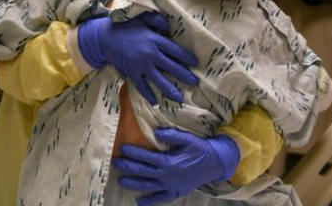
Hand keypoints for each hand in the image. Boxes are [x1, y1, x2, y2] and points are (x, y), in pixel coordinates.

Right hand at [78, 13, 197, 102]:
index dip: (186, 58)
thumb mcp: (142, 19)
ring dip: (170, 90)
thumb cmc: (124, 26)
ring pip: (159, 80)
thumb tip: (170, 27)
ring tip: (180, 98)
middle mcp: (151, 54)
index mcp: (155, 40)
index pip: (175, 51)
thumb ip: (156, 21)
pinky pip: (142, 86)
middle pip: (171, 67)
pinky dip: (148, 94)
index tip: (195, 63)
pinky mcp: (132, 73)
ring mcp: (141, 65)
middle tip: (194, 82)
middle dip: (184, 75)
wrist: (105, 37)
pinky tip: (155, 102)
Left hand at [112, 128, 240, 205]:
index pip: (146, 157)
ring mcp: (171, 186)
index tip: (123, 148)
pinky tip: (140, 202)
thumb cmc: (200, 149)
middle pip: (144, 171)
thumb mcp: (187, 139)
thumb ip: (171, 135)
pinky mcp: (176, 192)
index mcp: (169, 161)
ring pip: (148, 185)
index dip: (134, 153)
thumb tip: (156, 132)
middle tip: (116, 162)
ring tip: (121, 180)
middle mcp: (167, 175)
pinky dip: (150, 201)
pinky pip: (161, 198)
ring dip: (134, 183)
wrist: (215, 164)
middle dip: (129, 166)